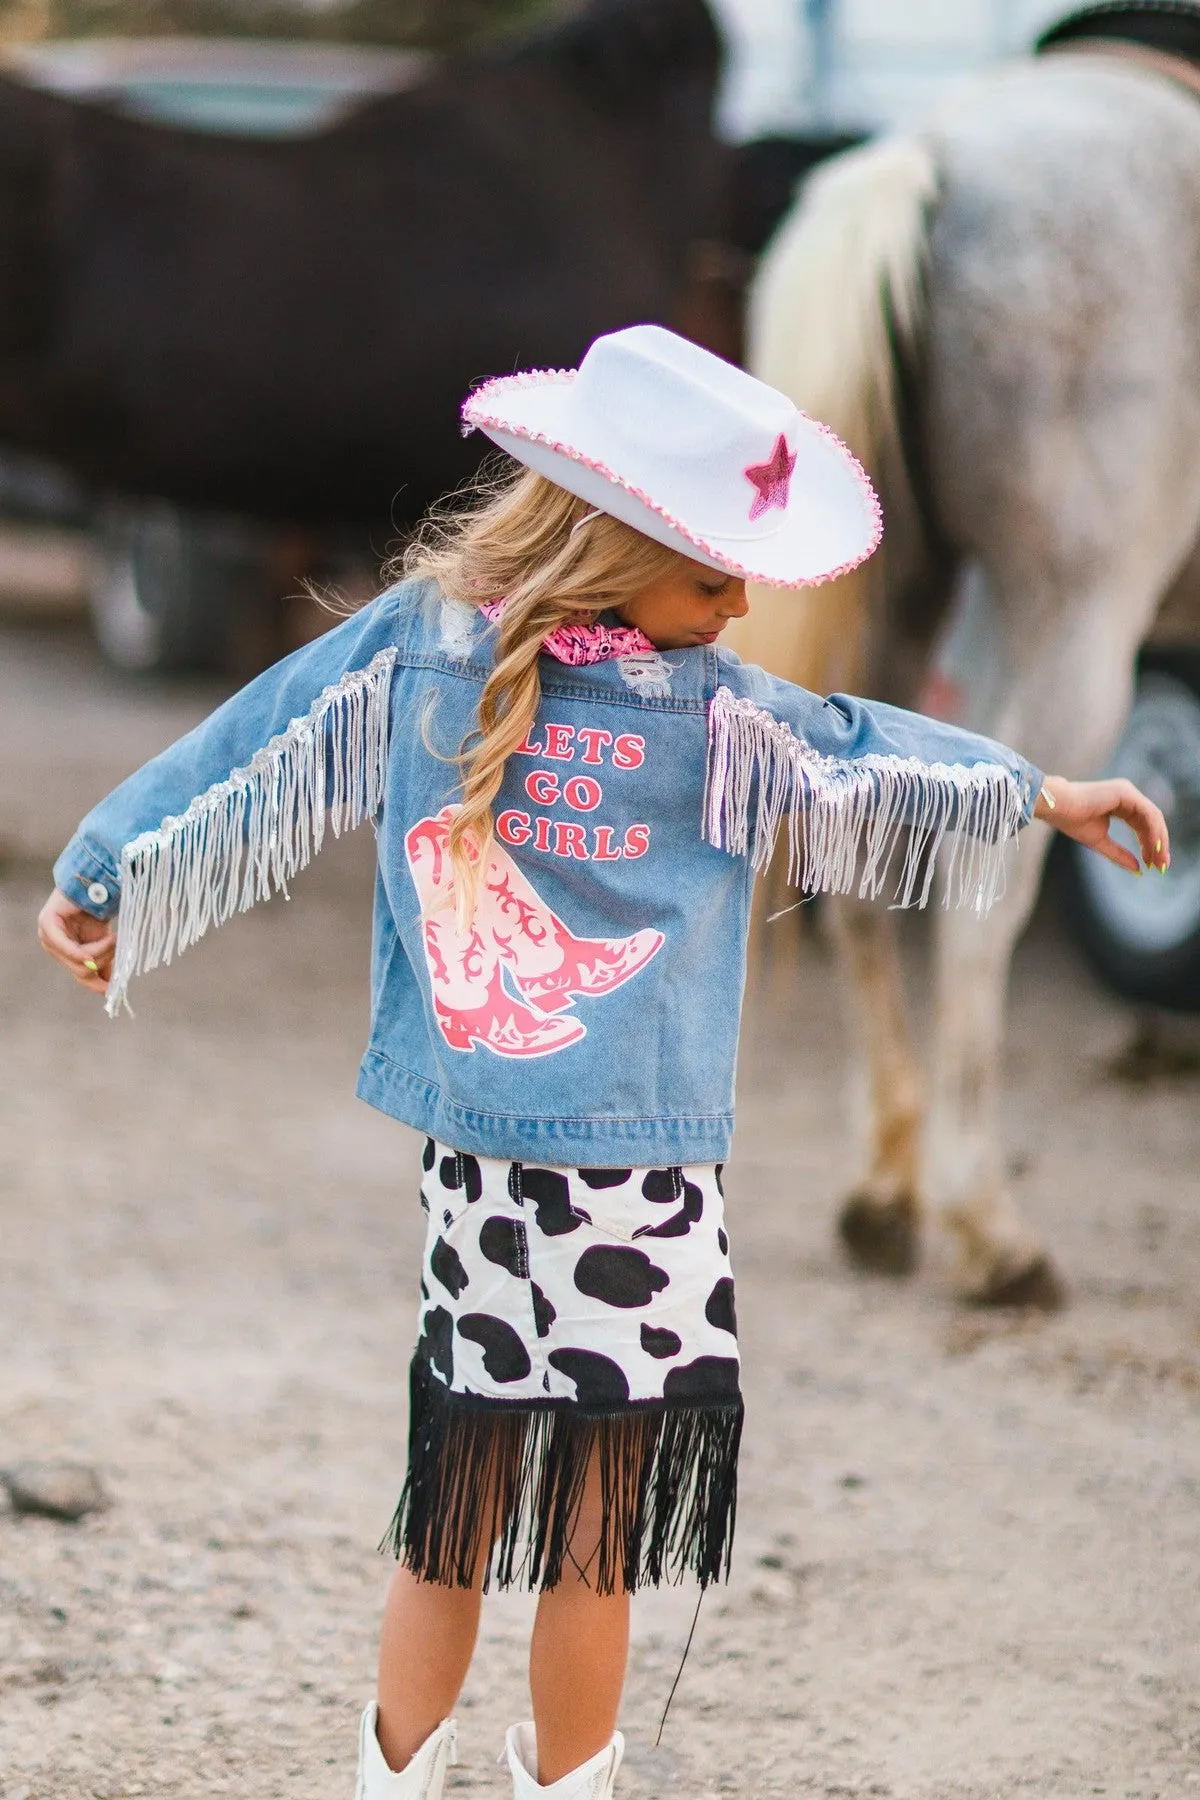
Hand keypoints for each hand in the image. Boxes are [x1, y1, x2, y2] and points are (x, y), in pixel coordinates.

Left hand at [37, 889, 115, 994]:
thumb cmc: (98, 911)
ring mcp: (47, 936)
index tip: (113, 991)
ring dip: (101, 951)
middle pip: (82, 971)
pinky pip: (65, 947)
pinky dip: (78, 953)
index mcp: (67, 953)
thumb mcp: (104, 942)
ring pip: (79, 961)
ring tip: (114, 936)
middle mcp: (53, 947)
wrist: (93, 885)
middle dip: (104, 961)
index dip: (97, 985)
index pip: (81, 976)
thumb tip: (112, 987)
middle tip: (117, 945)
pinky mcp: (47, 924)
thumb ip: (105, 962)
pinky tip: (88, 955)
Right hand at [1034, 775, 1168, 874]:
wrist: (1057, 807)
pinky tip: (1153, 846)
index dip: (1149, 845)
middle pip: (1152, 822)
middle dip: (1158, 845)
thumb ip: (1119, 854)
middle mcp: (1127, 796)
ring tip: (1158, 860)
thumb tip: (1138, 869)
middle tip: (1161, 866)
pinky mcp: (1126, 792)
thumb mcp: (1100, 842)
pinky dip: (1154, 831)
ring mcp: (1128, 792)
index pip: (1143, 826)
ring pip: (1154, 818)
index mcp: (1121, 805)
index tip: (1152, 865)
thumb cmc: (1072, 821)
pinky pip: (1148, 813)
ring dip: (1159, 840)